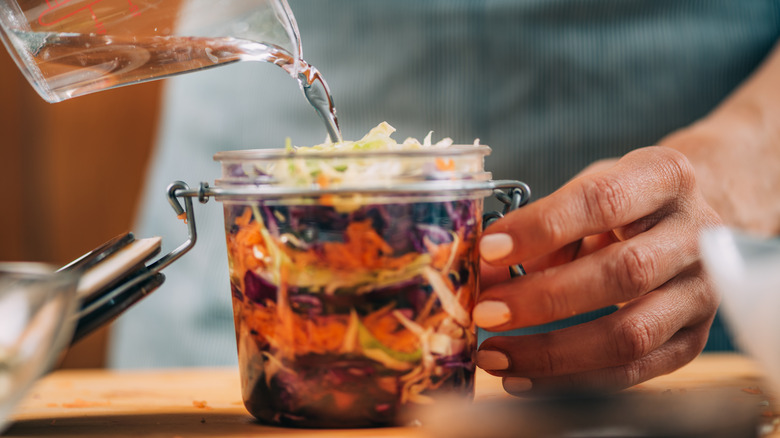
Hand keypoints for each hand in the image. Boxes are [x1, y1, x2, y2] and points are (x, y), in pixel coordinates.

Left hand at [474, 146, 721, 394]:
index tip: (488, 250)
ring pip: (631, 334)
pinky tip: (523, 377)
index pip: (602, 200)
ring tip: (495, 356)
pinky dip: (571, 380)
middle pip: (623, 273)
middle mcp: (697, 234)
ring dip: (552, 352)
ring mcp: (702, 292)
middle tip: (485, 312)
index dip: (541, 227)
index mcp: (664, 177)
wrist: (687, 224)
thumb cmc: (622, 205)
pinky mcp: (694, 340)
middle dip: (543, 298)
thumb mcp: (584, 196)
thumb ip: (539, 231)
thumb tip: (484, 274)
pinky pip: (633, 371)